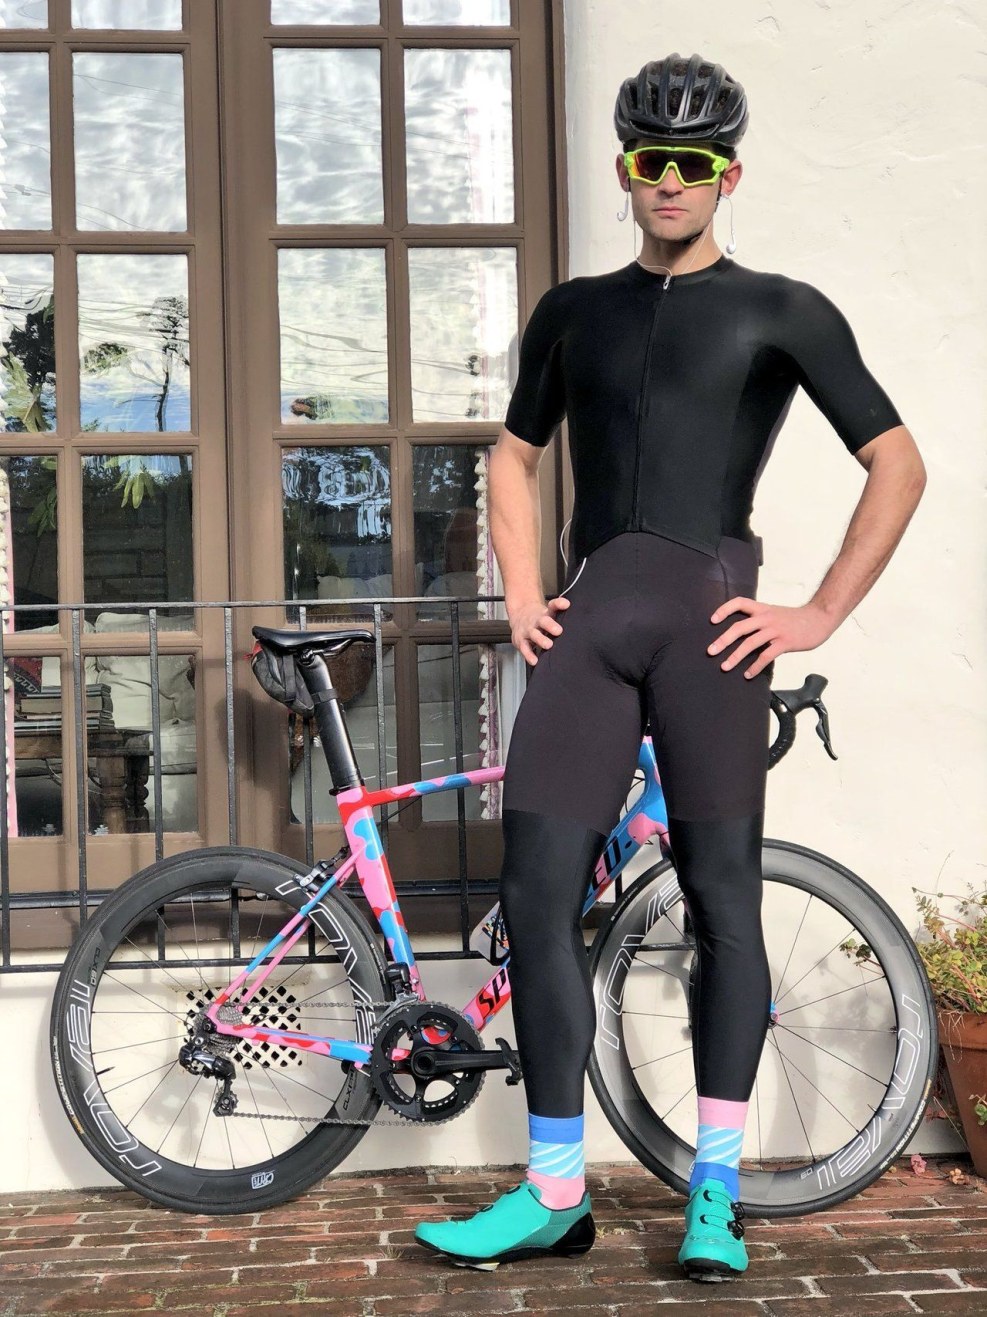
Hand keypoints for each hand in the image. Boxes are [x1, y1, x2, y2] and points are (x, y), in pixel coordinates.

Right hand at [509, 595, 571, 665]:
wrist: (519, 615)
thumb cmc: (539, 618)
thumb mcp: (550, 613)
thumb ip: (562, 616)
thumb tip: (581, 622)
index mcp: (546, 613)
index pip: (553, 606)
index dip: (559, 604)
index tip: (566, 604)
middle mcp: (536, 620)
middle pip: (543, 621)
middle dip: (550, 625)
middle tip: (558, 631)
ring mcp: (528, 630)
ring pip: (534, 634)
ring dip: (541, 639)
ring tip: (548, 645)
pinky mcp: (520, 641)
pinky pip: (525, 648)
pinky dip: (529, 655)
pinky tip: (534, 660)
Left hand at [707, 598, 836, 678]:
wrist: (820, 618)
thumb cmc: (796, 618)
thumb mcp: (775, 613)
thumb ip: (759, 620)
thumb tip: (741, 633)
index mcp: (762, 609)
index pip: (739, 602)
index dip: (724, 609)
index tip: (712, 620)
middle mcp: (766, 618)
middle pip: (739, 627)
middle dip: (723, 640)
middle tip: (710, 651)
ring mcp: (775, 630)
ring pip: (750, 643)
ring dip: (735, 656)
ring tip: (724, 667)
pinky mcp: (785, 642)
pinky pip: (766, 656)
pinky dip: (755, 667)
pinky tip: (747, 675)